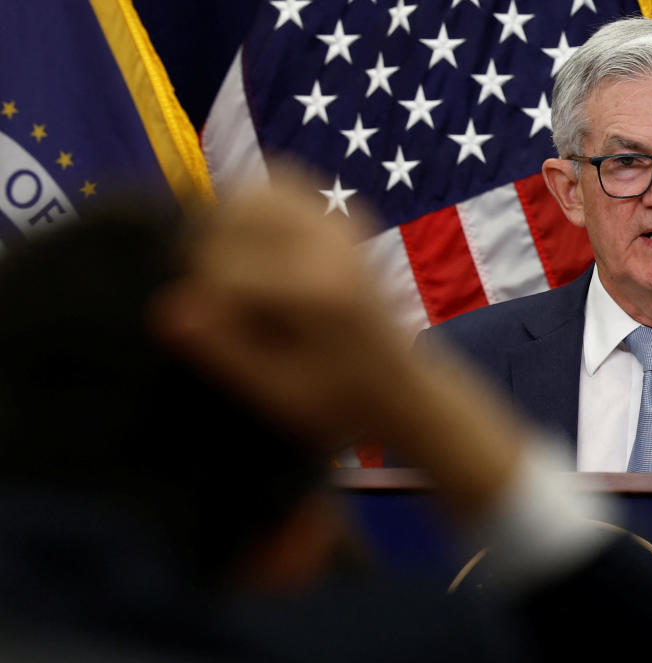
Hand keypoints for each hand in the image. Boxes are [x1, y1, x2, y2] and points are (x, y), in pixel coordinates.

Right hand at [151, 165, 528, 518]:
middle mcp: (329, 248)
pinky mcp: (345, 220)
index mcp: (314, 293)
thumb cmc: (337, 404)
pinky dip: (256, 209)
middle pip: (234, 215)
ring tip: (233, 274)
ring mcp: (340, 227)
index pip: (222, 266)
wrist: (403, 390)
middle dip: (211, 255)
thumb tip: (165, 311)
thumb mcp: (276, 395)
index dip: (201, 299)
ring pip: (255, 193)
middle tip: (222, 302)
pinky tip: (254, 249)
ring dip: (227, 227)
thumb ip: (223, 351)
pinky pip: (284, 187)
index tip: (212, 332)